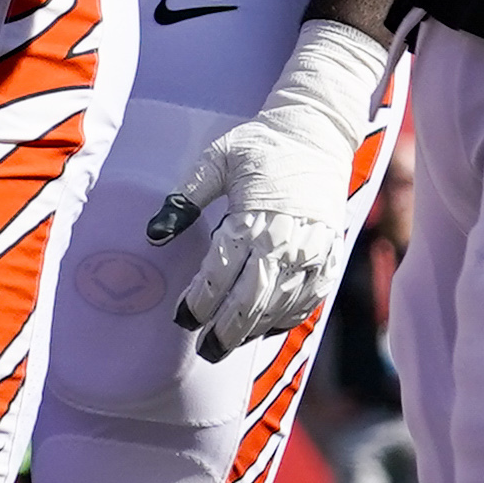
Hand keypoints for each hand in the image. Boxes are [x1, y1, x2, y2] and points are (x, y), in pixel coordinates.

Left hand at [151, 18, 386, 357]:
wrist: (318, 132)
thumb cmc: (261, 145)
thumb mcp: (216, 161)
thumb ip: (183, 200)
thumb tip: (153, 235)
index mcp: (251, 219)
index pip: (218, 278)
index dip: (198, 304)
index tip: (181, 318)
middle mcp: (284, 242)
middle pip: (250, 303)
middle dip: (225, 331)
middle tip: (205, 350)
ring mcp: (311, 252)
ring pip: (280, 307)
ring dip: (254, 330)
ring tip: (230, 343)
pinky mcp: (330, 254)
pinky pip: (309, 299)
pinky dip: (287, 317)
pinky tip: (267, 327)